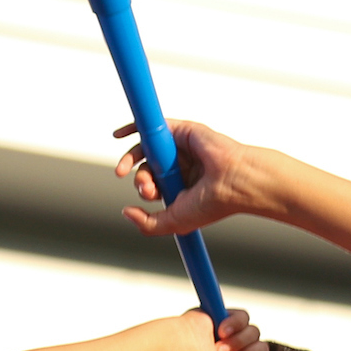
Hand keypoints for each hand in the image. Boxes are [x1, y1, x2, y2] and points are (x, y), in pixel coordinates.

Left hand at [114, 119, 270, 236]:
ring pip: (147, 150)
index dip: (145, 190)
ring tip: (125, 170)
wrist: (233, 182)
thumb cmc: (212, 203)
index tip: (150, 195)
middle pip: (147, 169)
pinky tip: (117, 135)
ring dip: (131, 160)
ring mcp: (181, 148)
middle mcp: (181, 166)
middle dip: (140, 179)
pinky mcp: (182, 131)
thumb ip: (147, 224)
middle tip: (146, 186)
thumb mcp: (173, 222)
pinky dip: (133, 127)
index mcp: (181, 186)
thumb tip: (126, 212)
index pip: (153, 185)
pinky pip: (153, 126)